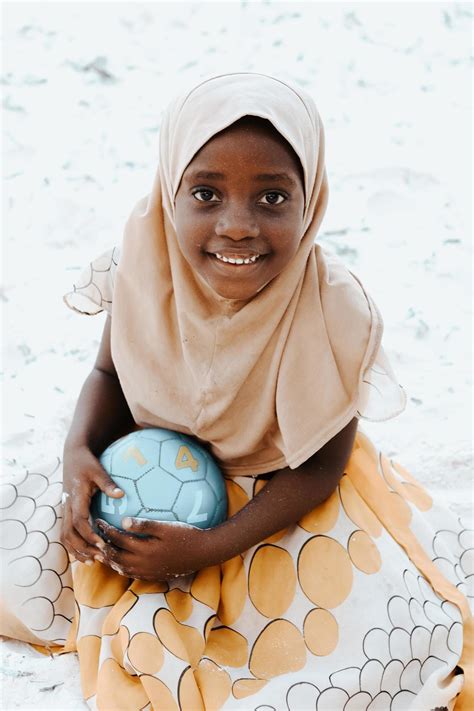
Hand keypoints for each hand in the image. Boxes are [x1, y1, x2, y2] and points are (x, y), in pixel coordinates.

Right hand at [61, 444, 123, 563]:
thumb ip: (108, 483)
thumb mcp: (98, 470)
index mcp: (76, 497)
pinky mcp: (66, 511)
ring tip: (92, 561)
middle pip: (70, 533)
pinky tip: (85, 554)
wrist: (73, 456)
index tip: (103, 544)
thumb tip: (122, 495)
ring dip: (76, 550)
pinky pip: (65, 532)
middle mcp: (68, 505)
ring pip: (65, 536)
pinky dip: (73, 545)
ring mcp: (65, 509)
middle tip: (100, 557)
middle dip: (83, 548)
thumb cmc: (88, 463)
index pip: (80, 521)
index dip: (90, 535)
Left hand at [94, 517, 214, 580]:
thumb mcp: (166, 526)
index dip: (105, 530)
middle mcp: (142, 563)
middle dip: (102, 547)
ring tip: (102, 551)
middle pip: (115, 557)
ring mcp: (148, 572)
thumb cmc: (185, 535)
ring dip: (110, 560)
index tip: (97, 521)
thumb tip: (123, 520)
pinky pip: (132, 574)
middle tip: (94, 537)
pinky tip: (121, 562)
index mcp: (144, 549)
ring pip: (121, 568)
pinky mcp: (153, 576)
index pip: (117, 540)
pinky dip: (122, 568)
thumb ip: (144, 524)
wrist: (203, 553)